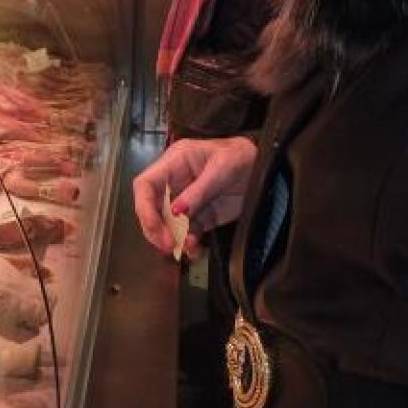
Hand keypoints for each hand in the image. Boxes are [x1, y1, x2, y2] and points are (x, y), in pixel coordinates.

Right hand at [132, 136, 258, 257]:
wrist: (264, 167)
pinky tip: (196, 250)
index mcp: (174, 163)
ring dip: (172, 240)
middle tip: (168, 245)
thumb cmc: (242, 157)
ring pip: (167, 224)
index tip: (155, 226)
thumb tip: (175, 212)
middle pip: (151, 207)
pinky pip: (187, 233)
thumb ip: (199, 191)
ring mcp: (186, 201)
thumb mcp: (222, 169)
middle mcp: (174, 182)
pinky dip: (189, 244)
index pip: (145, 184)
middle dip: (155, 228)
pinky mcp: (200, 216)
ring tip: (186, 250)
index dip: (144, 206)